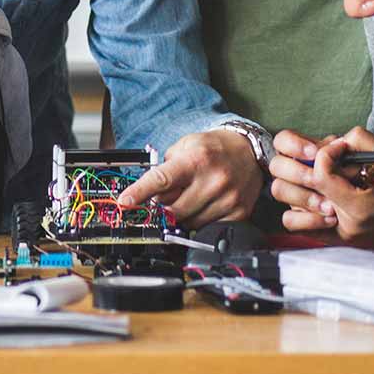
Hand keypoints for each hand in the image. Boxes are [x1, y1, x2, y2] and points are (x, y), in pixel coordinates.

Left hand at [118, 129, 263, 226]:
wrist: (249, 151)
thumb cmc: (214, 148)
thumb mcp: (187, 145)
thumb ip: (166, 167)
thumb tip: (149, 193)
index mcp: (196, 159)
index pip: (162, 179)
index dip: (140, 192)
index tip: (124, 202)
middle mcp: (213, 179)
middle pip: (172, 209)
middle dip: (164, 206)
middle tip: (168, 196)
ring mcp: (227, 199)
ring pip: (189, 222)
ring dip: (182, 215)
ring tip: (191, 196)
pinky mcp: (238, 214)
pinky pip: (207, 229)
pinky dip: (199, 221)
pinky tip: (204, 205)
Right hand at [268, 130, 342, 230]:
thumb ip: (355, 140)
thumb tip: (332, 147)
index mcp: (315, 153)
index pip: (284, 140)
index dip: (292, 144)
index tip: (315, 153)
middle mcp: (303, 173)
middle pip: (276, 165)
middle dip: (299, 173)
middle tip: (320, 182)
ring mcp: (302, 196)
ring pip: (279, 190)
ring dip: (305, 198)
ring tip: (332, 206)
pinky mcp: (306, 219)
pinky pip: (289, 219)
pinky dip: (308, 220)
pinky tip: (330, 220)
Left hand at [270, 127, 373, 246]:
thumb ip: (354, 140)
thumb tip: (326, 142)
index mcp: (359, 207)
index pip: (319, 176)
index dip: (324, 153)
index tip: (339, 147)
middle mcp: (345, 227)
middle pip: (298, 193)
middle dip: (305, 169)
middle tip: (325, 161)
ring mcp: (340, 237)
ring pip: (291, 211)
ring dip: (301, 189)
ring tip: (322, 179)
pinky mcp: (338, 239)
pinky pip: (301, 226)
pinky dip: (303, 208)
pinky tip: (322, 194)